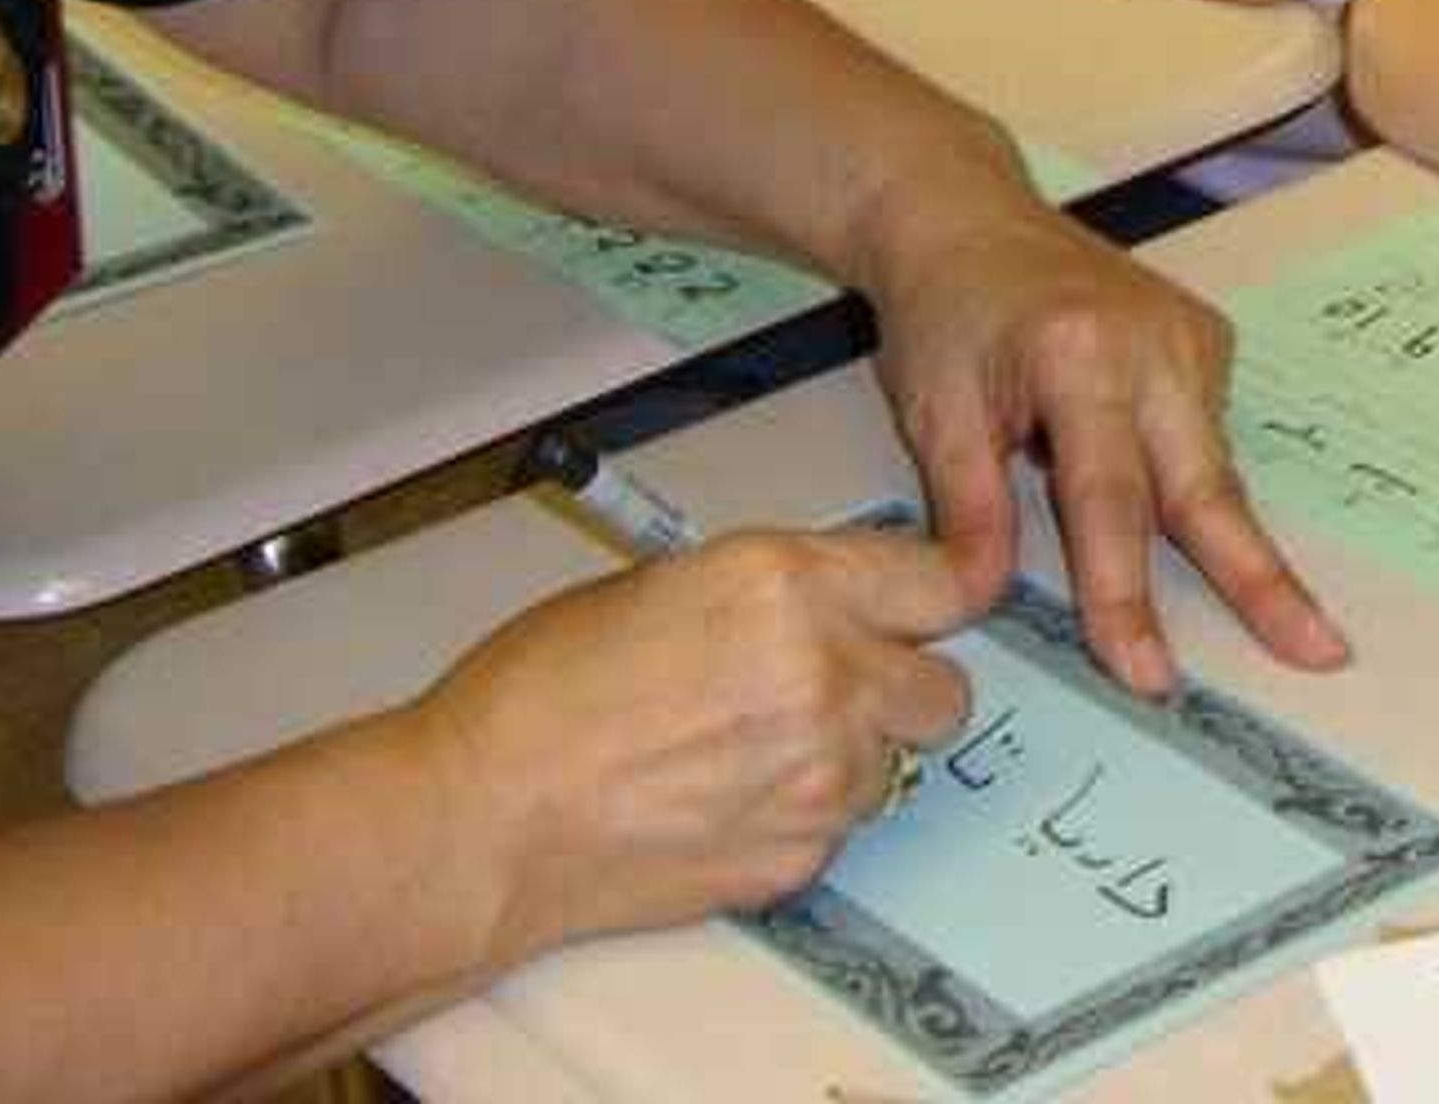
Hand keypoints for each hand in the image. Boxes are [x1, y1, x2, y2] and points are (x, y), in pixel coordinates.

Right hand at [420, 522, 980, 960]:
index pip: (942, 582)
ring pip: (894, 763)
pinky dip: (802, 814)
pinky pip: (840, 827)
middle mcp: (829, 677)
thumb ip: (773, 589)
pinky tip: (725, 801)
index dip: (947, 593)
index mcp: (791, 585)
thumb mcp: (665, 582)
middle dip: (900, 684)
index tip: (951, 600)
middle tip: (833, 684)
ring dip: (849, 754)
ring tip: (750, 750)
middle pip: (944, 688)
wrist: (488, 816)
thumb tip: (830, 601)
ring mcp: (822, 777)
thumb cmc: (541, 692)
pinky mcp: (801, 856)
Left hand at [859, 173, 1349, 696]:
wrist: (967, 218)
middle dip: (1260, 577)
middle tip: (1320, 651)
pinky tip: (1196, 516)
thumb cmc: (944, 315)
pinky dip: (1201, 489)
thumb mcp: (933, 412)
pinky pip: (1207, 439)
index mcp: (1078, 355)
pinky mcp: (1207, 341)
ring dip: (1239, 549)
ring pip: (1212, 468)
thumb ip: (968, 511)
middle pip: (1205, 484)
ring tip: (1298, 626)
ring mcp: (1189, 337)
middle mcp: (1151, 343)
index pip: (1107, 499)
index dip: (1125, 593)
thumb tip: (987, 603)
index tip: (1149, 673)